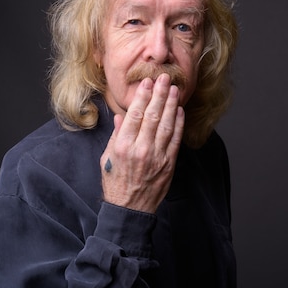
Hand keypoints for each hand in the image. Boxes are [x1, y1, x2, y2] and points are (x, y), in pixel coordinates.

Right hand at [100, 73, 184, 212]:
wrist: (131, 209)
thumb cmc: (116, 183)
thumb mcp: (108, 159)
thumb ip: (116, 136)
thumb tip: (121, 117)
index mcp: (123, 147)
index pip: (135, 115)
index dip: (143, 96)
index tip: (147, 82)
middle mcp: (141, 150)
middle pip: (153, 116)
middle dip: (159, 94)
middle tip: (164, 78)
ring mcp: (157, 157)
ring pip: (166, 125)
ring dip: (171, 105)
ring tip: (174, 89)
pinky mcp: (169, 164)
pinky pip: (175, 139)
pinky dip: (178, 124)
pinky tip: (179, 111)